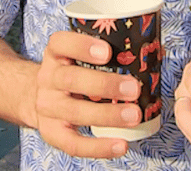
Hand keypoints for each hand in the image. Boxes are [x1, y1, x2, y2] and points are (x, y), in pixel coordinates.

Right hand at [33, 30, 143, 157]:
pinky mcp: (52, 133)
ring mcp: (48, 107)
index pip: (60, 43)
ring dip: (108, 115)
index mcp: (55, 54)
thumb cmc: (71, 72)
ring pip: (75, 112)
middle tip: (134, 89)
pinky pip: (73, 144)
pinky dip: (98, 147)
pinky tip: (121, 145)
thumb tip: (155, 50)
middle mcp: (48, 79)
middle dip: (105, 84)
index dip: (82, 46)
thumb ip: (108, 52)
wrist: (35, 97)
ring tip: (134, 115)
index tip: (108, 51)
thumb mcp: (76, 56)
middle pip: (71, 79)